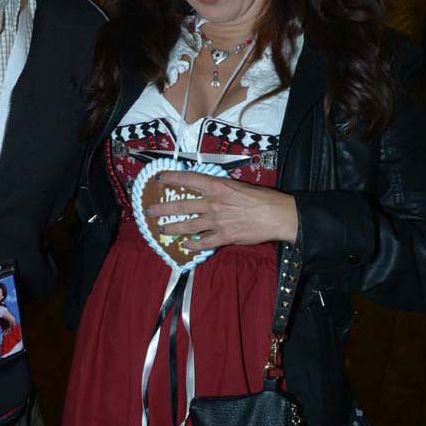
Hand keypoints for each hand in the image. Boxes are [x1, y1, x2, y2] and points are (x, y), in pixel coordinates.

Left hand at [145, 171, 299, 248]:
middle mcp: (213, 203)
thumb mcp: (238, 186)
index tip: (159, 179)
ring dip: (172, 229)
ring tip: (162, 230)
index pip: (188, 179)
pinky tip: (185, 246)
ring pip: (188, 226)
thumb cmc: (262, 198)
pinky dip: (193, 245)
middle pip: (181, 205)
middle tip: (149, 211)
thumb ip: (221, 190)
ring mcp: (216, 221)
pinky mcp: (223, 236)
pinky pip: (203, 243)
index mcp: (217, 186)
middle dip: (162, 209)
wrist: (277, 215)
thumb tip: (209, 192)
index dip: (171, 178)